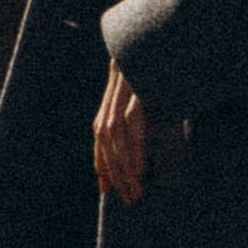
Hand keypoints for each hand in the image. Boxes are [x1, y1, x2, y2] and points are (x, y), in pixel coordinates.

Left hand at [93, 60, 148, 205]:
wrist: (146, 48)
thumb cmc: (147, 78)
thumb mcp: (136, 105)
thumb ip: (135, 125)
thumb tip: (139, 150)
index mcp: (105, 113)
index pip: (100, 148)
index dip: (103, 169)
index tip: (107, 190)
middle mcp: (107, 111)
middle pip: (108, 149)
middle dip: (117, 177)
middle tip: (129, 199)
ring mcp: (119, 105)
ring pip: (118, 144)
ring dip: (126, 169)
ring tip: (135, 189)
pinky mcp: (134, 100)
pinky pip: (132, 132)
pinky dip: (135, 151)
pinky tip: (139, 168)